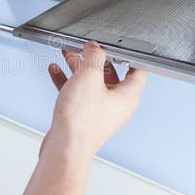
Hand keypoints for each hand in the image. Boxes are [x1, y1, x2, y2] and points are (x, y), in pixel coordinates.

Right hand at [45, 42, 146, 159]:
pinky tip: (57, 72)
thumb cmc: (81, 121)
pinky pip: (79, 95)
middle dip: (95, 59)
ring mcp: (101, 113)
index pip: (138, 70)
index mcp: (128, 96)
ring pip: (92, 84)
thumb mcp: (89, 77)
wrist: (65, 149)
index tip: (116, 45)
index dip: (128, 54)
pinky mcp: (85, 118)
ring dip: (79, 69)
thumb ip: (93, 57)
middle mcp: (118, 106)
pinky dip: (69, 82)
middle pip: (111, 75)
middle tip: (86, 49)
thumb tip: (94, 48)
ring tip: (67, 56)